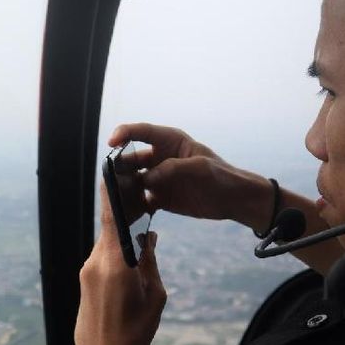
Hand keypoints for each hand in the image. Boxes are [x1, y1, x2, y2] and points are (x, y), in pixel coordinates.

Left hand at [74, 184, 165, 344]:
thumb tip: (148, 236)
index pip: (111, 218)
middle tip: (142, 201)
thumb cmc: (134, 334)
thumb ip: (150, 261)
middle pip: (109, 229)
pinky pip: (100, 260)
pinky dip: (114, 255)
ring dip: (120, 240)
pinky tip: (128, 262)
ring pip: (106, 245)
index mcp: (115, 264)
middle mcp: (95, 264)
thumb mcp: (154, 296)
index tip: (112, 169)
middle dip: (124, 216)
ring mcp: (86, 274)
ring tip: (141, 237)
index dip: (112, 192)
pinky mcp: (83, 284)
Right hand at [109, 123, 273, 228]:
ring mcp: (159, 178)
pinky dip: (132, 205)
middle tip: (109, 178)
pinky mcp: (160, 198)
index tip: (111, 143)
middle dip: (118, 166)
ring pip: (132, 180)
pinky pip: (140, 200)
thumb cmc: (222, 176)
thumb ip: (173, 169)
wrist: (234, 200)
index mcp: (170, 141)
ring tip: (115, 197)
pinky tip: (127, 212)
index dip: (124, 133)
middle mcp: (160, 158)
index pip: (141, 132)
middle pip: (131, 158)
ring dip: (123, 187)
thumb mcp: (200, 168)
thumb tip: (147, 179)